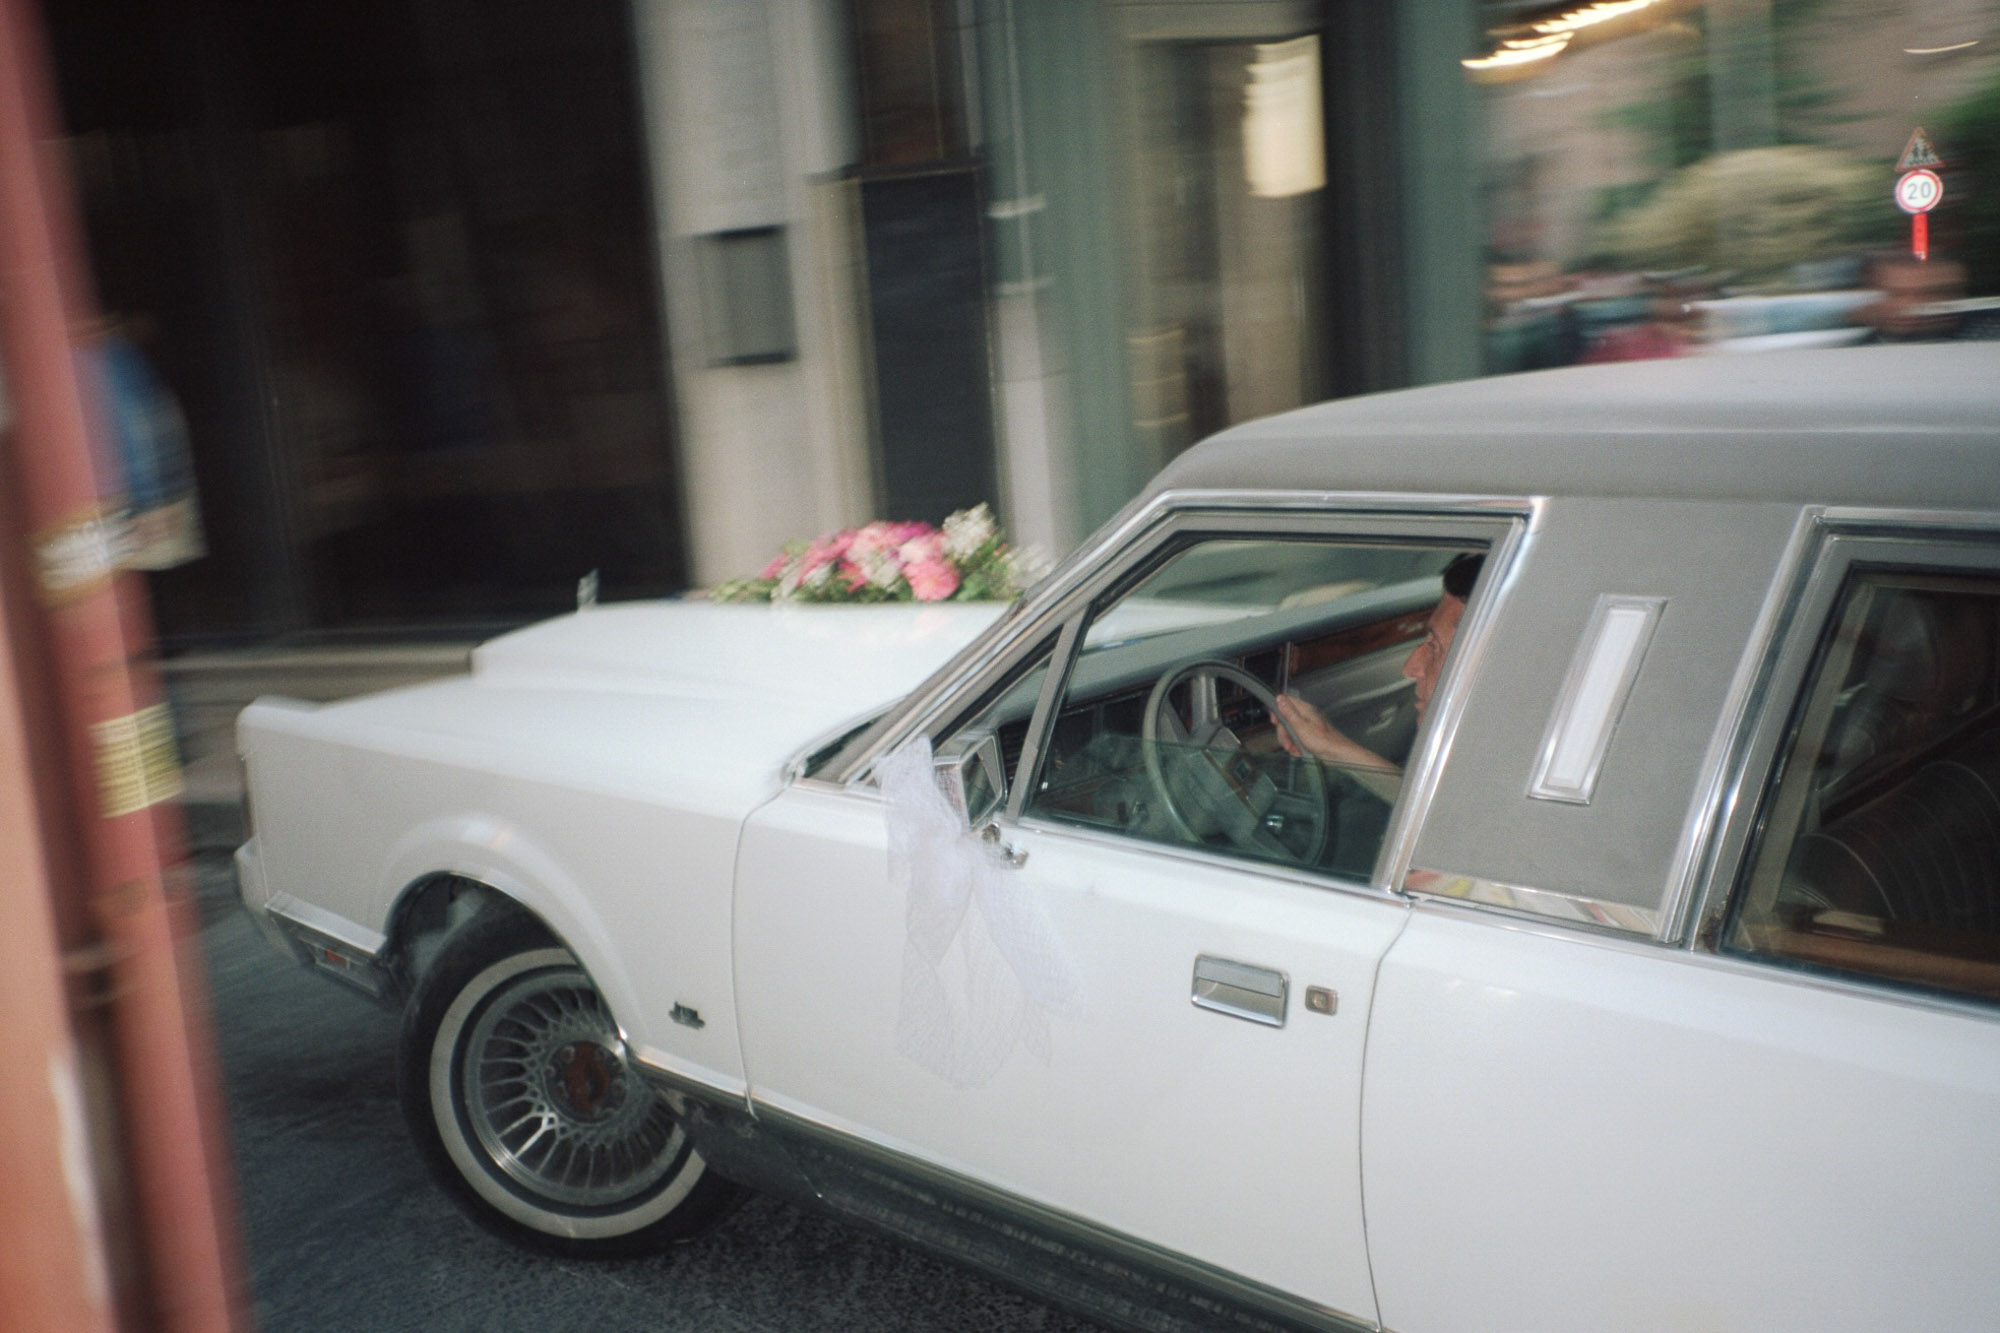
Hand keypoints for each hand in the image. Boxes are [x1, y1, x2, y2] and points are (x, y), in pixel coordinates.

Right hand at [1273, 693, 1397, 772]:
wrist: (1337, 754)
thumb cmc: (1321, 740)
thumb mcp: (1300, 726)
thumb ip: (1289, 712)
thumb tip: (1279, 698)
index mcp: (1304, 709)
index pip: (1286, 701)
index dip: (1277, 710)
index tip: (1275, 723)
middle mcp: (1305, 715)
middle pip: (1285, 719)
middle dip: (1283, 733)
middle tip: (1287, 744)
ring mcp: (1307, 725)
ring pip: (1290, 730)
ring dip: (1289, 741)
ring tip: (1294, 750)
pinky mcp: (1309, 735)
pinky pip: (1296, 738)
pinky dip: (1295, 745)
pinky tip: (1299, 752)